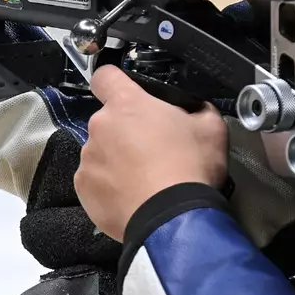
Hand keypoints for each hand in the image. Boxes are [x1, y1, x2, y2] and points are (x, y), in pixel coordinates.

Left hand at [74, 65, 228, 240]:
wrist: (173, 218)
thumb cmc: (191, 168)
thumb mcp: (211, 128)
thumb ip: (198, 110)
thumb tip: (196, 109)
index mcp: (127, 104)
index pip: (105, 77)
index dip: (115, 83)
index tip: (127, 95)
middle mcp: (100, 127)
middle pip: (108, 121)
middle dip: (126, 132)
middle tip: (152, 151)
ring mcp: (89, 158)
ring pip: (101, 152)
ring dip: (117, 161)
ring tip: (143, 180)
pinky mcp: (84, 188)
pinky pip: (95, 181)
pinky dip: (109, 187)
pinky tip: (132, 197)